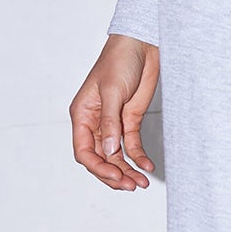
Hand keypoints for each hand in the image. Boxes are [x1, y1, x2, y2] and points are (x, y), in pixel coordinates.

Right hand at [69, 34, 158, 190]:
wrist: (142, 45)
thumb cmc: (119, 60)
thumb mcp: (111, 92)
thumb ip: (110, 123)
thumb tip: (109, 151)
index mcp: (82, 115)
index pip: (83, 151)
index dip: (98, 168)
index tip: (116, 177)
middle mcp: (95, 123)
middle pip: (100, 159)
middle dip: (114, 174)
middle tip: (132, 186)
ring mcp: (113, 124)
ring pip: (116, 157)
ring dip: (127, 171)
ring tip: (142, 184)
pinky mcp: (130, 121)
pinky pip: (132, 146)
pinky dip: (139, 158)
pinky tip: (148, 167)